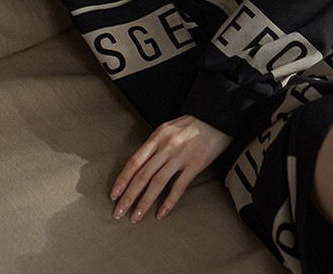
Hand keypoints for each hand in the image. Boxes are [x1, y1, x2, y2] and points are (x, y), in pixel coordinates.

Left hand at [110, 115, 231, 222]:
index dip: (122, 179)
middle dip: (128, 196)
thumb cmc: (194, 122)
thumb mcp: (169, 127)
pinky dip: (169, 202)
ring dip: (144, 202)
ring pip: (157, 183)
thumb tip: (142, 163)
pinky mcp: (195, 164)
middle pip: (142, 175)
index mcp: (158, 136)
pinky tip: (161, 213)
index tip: (114, 194)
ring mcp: (181, 156)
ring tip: (136, 216)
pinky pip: (179, 187)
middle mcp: (167, 146)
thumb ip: (156, 143)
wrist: (218, 116)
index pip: (135, 161)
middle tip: (119, 212)